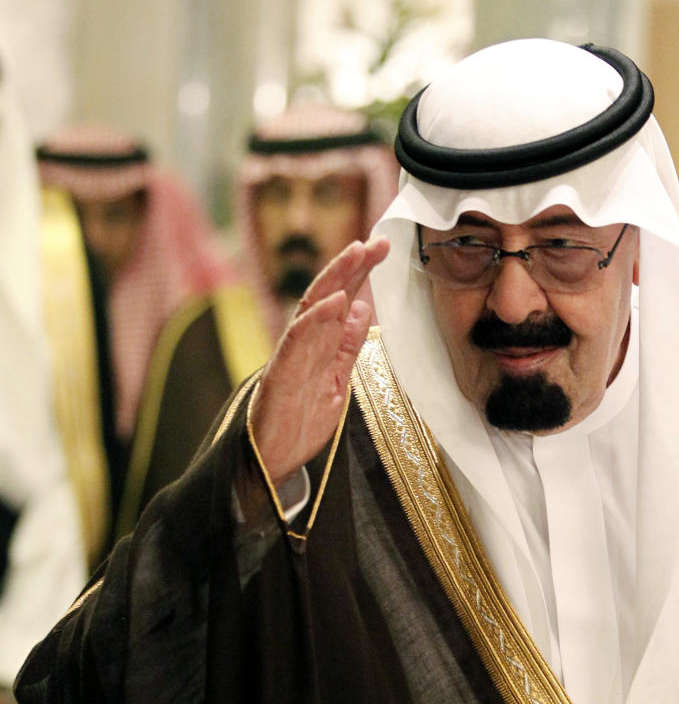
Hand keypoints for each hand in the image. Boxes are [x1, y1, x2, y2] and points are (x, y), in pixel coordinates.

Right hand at [249, 236, 389, 485]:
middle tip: (378, 241)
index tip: (383, 246)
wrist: (272, 462)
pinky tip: (336, 300)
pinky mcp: (281, 376)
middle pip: (328, 294)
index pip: (341, 300)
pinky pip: (297, 341)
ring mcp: (291, 357)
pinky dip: (316, 319)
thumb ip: (346, 347)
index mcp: (319, 345)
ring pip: (312, 309)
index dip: (361, 272)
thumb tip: (361, 309)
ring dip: (336, 279)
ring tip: (357, 252)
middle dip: (353, 265)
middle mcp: (304, 344)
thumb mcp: (337, 382)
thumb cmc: (299, 424)